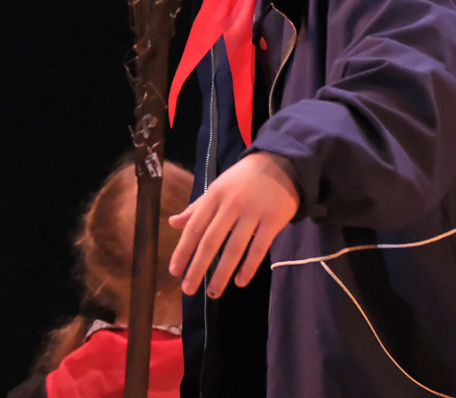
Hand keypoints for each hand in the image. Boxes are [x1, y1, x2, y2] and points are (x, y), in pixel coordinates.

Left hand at [169, 152, 298, 298]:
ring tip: (213, 292)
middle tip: (188, 289)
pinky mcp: (274, 220)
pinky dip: (248, 267)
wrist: (283, 162)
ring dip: (222, 273)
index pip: (195, 227)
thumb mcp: (218, 187)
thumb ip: (196, 208)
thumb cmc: (244, 178)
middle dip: (198, 267)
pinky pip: (259, 248)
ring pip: (234, 248)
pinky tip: (240, 282)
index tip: (174, 271)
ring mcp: (253, 212)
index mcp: (214, 195)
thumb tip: (173, 223)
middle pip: (211, 241)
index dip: (183, 250)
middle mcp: (231, 204)